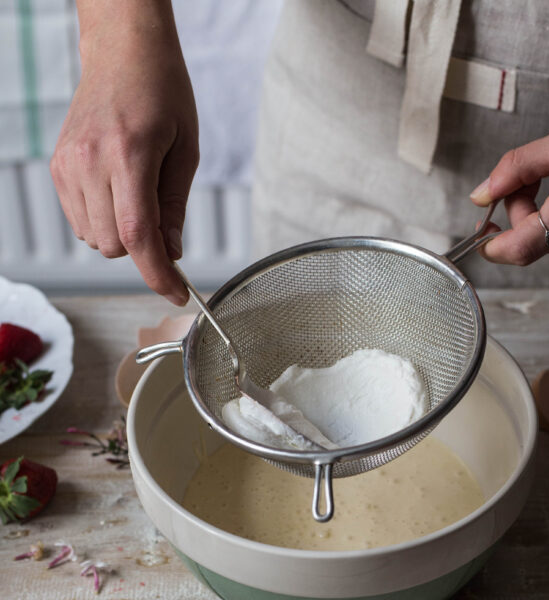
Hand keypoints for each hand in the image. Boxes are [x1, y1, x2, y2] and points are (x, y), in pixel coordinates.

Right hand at [50, 7, 197, 303]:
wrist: (123, 52)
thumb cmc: (162, 93)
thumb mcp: (186, 151)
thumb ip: (175, 208)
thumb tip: (171, 254)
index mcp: (129, 154)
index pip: (138, 237)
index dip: (158, 274)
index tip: (177, 293)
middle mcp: (90, 161)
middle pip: (116, 245)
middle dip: (144, 250)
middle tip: (165, 228)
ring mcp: (68, 165)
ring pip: (96, 240)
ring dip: (122, 237)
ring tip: (139, 198)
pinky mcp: (58, 168)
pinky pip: (81, 223)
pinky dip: (103, 223)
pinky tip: (118, 195)